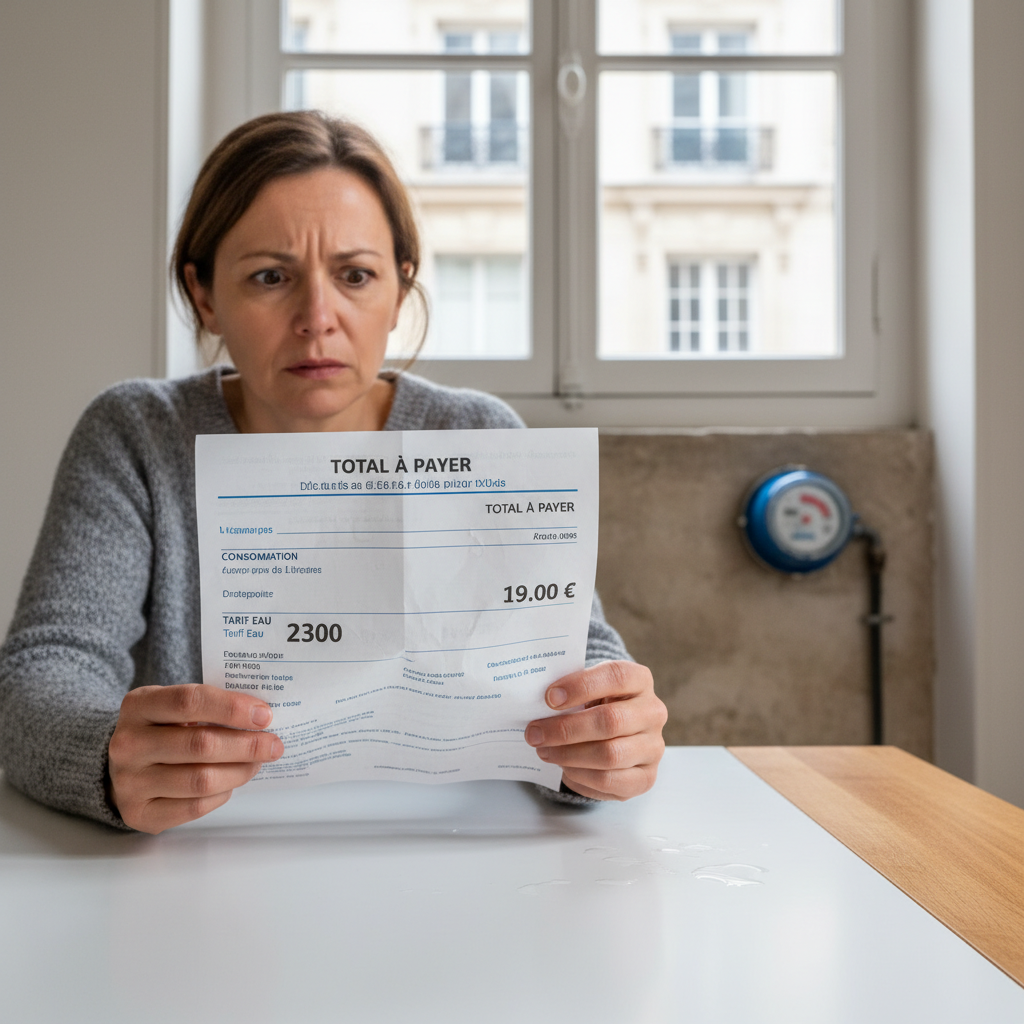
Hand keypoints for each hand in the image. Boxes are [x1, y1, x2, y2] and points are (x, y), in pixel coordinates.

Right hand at [108, 684, 283, 832]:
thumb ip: (211, 706)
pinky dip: (221, 794)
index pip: (190, 701)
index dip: (232, 708)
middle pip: (200, 744)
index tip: (264, 715)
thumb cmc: (162, 728)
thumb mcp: (175, 706)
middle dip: (247, 745)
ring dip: (240, 771)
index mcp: (139, 705)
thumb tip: (261, 717)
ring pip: (201, 780)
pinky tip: (230, 783)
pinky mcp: (138, 813)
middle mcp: (128, 744)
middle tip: (273, 744)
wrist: (123, 764)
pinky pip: (194, 807)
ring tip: (257, 763)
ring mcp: (129, 782)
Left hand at [524, 661, 666, 800]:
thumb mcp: (588, 688)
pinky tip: (565, 768)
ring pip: (610, 755)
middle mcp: (653, 712)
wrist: (618, 733)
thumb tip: (534, 702)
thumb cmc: (596, 704)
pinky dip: (581, 776)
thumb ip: (570, 691)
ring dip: (569, 755)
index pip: (615, 676)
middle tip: (535, 733)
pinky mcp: (645, 777)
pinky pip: (610, 781)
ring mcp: (653, 746)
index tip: (549, 698)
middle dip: (566, 729)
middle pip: (610, 721)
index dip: (581, 686)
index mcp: (639, 680)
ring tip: (544, 751)